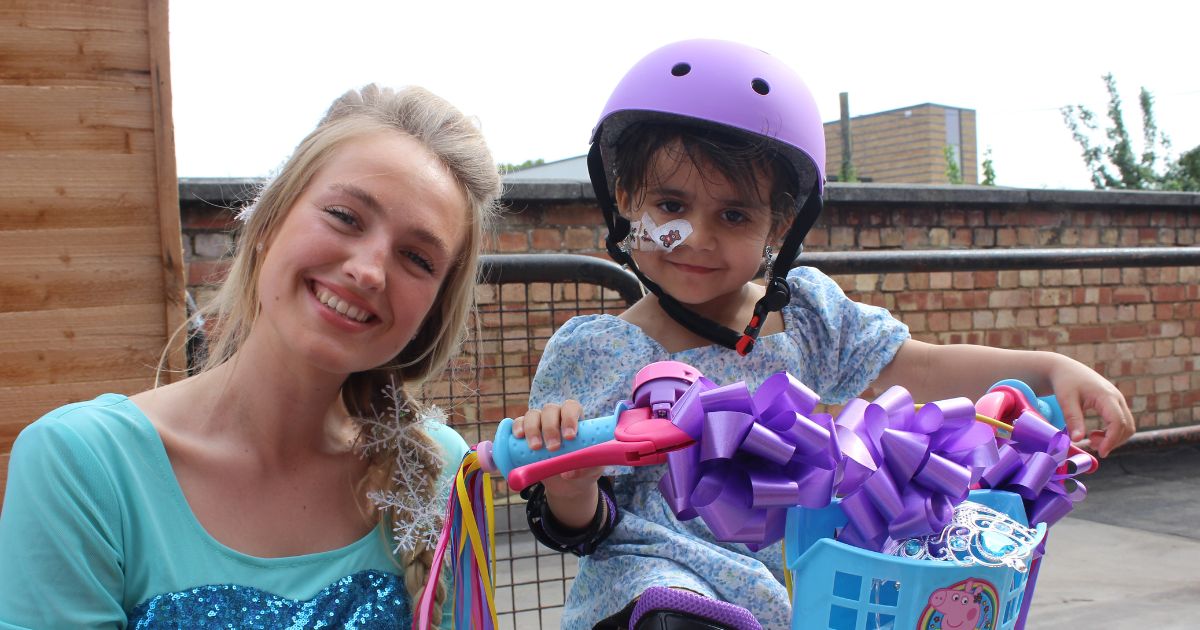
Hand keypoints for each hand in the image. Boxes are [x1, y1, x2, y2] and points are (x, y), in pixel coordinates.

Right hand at [512, 401, 603, 527]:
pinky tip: (519, 436)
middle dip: (550, 428)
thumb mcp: (589, 470)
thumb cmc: (581, 468)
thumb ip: (583, 468)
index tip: (570, 436)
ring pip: (533, 415)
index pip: (571, 408)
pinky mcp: (524, 432)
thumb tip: (567, 473)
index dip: (570, 418)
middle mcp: (555, 416)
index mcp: (574, 418)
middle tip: (553, 448)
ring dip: (533, 429)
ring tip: (536, 447)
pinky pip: (518, 423)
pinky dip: (517, 427)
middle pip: (550, 410)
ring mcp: (538, 422)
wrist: (566, 482)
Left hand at [1049, 357, 1135, 457]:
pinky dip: (1112, 433)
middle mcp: (1117, 398)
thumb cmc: (1065, 382)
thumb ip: (1073, 419)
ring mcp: (1117, 400)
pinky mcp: (1114, 403)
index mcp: (1106, 396)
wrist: (1065, 369)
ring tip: (1091, 439)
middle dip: (1112, 441)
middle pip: (1127, 426)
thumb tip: (1077, 440)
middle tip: (1090, 445)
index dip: (1111, 440)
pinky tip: (1094, 434)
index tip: (1100, 452)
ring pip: (1127, 426)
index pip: (1118, 422)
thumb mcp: (1066, 400)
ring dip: (1113, 438)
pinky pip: (1121, 422)